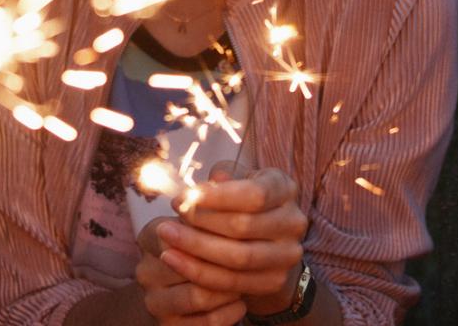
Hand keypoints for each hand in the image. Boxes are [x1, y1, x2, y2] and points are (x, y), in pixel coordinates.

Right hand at [135, 216, 247, 325]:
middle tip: (252, 258)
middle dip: (223, 263)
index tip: (241, 229)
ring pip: (198, 296)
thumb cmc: (197, 247)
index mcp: (149, 236)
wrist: (176, 289)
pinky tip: (240, 303)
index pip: (179, 231)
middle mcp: (146, 270)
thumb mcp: (197, 224)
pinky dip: (228, 313)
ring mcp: (155, 301)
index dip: (212, 233)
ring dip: (227, 289)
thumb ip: (210, 213)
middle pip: (188, 264)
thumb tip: (231, 201)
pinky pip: (206, 322)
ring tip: (247, 281)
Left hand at [161, 167, 307, 316]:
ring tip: (166, 241)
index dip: (215, 197)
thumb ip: (225, 175)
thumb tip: (214, 178)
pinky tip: (175, 260)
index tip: (180, 198)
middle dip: (198, 224)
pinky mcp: (275, 280)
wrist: (266, 241)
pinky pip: (233, 282)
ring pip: (237, 258)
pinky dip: (200, 273)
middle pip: (242, 226)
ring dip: (195, 250)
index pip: (253, 194)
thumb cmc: (242, 201)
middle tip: (164, 222)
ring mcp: (288, 254)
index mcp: (284, 188)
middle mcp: (293, 221)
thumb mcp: (237, 179)